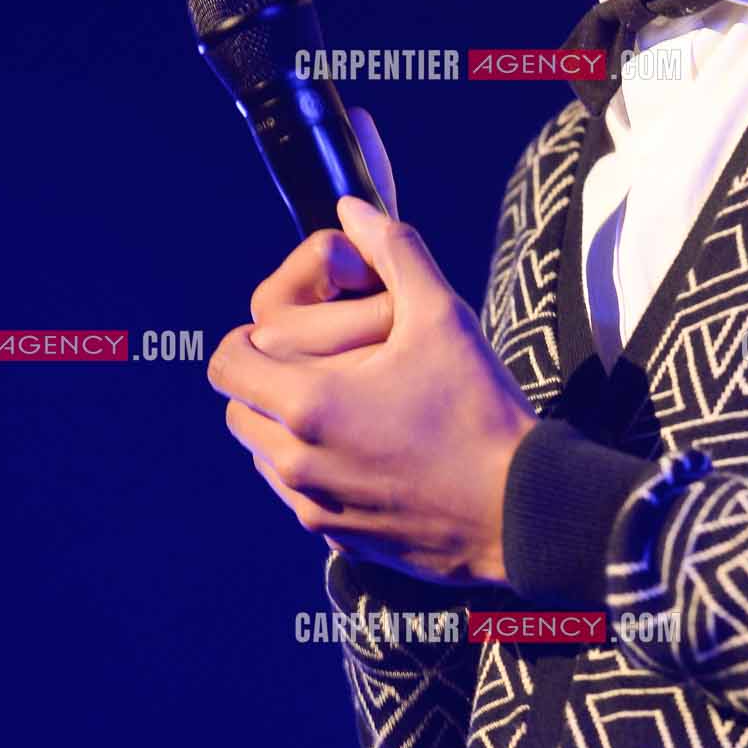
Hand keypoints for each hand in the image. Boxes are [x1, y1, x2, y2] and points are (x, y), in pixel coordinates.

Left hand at [210, 183, 536, 585]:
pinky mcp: (338, 538)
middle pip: (237, 409)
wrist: (522, 509)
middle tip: (320, 363)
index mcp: (309, 403)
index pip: (225, 364)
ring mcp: (314, 506)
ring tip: (347, 404)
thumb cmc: (480, 411)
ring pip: (263, 455)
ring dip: (285, 425)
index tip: (289, 330)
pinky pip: (297, 495)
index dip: (247, 338)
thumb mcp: (442, 316)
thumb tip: (353, 209)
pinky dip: (313, 466)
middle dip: (265, 381)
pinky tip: (367, 448)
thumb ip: (393, 251)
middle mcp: (296, 461)